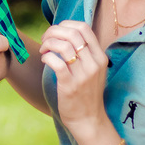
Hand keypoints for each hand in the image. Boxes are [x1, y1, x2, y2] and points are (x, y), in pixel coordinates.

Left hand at [39, 21, 108, 138]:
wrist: (88, 119)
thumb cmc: (86, 92)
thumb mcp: (93, 70)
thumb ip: (84, 52)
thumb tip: (64, 32)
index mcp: (100, 57)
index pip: (84, 28)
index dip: (66, 24)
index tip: (56, 32)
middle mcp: (94, 64)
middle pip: (72, 33)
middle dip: (53, 31)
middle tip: (45, 39)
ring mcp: (83, 75)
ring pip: (63, 46)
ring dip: (48, 43)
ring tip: (44, 50)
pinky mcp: (70, 85)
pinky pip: (56, 62)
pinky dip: (47, 57)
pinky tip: (45, 60)